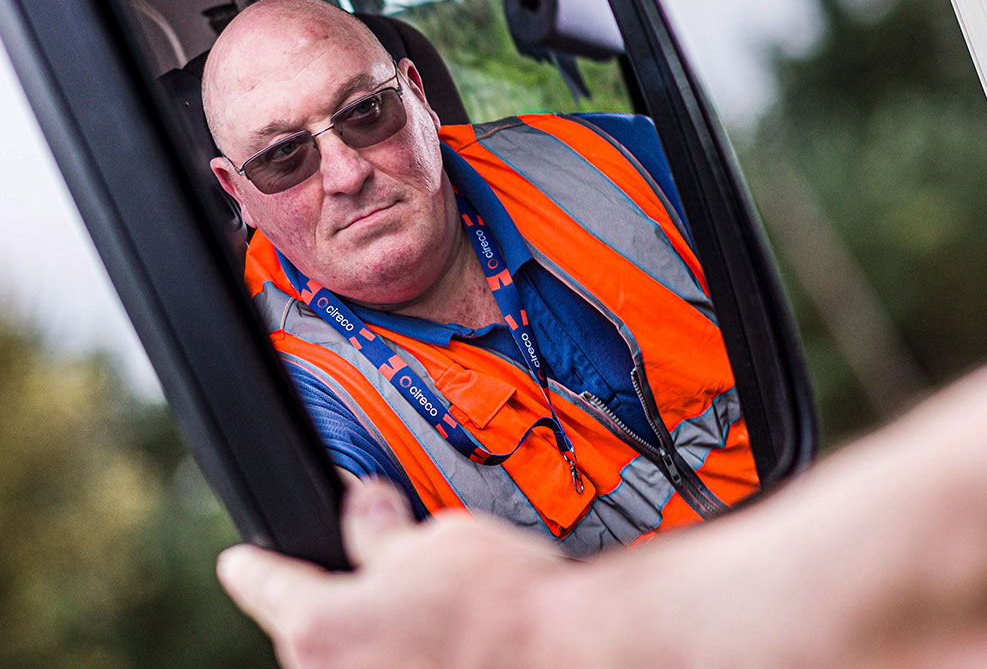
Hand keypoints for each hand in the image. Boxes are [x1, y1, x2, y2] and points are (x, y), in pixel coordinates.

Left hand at [217, 480, 571, 668]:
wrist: (570, 651)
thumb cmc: (506, 606)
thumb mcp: (439, 539)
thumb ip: (383, 531)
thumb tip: (365, 507)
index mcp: (320, 626)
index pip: (264, 582)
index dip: (256, 561)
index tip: (241, 560)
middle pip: (312, 629)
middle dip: (344, 599)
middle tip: (388, 575)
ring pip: (355, 663)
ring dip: (380, 640)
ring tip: (439, 615)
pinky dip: (413, 663)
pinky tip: (452, 648)